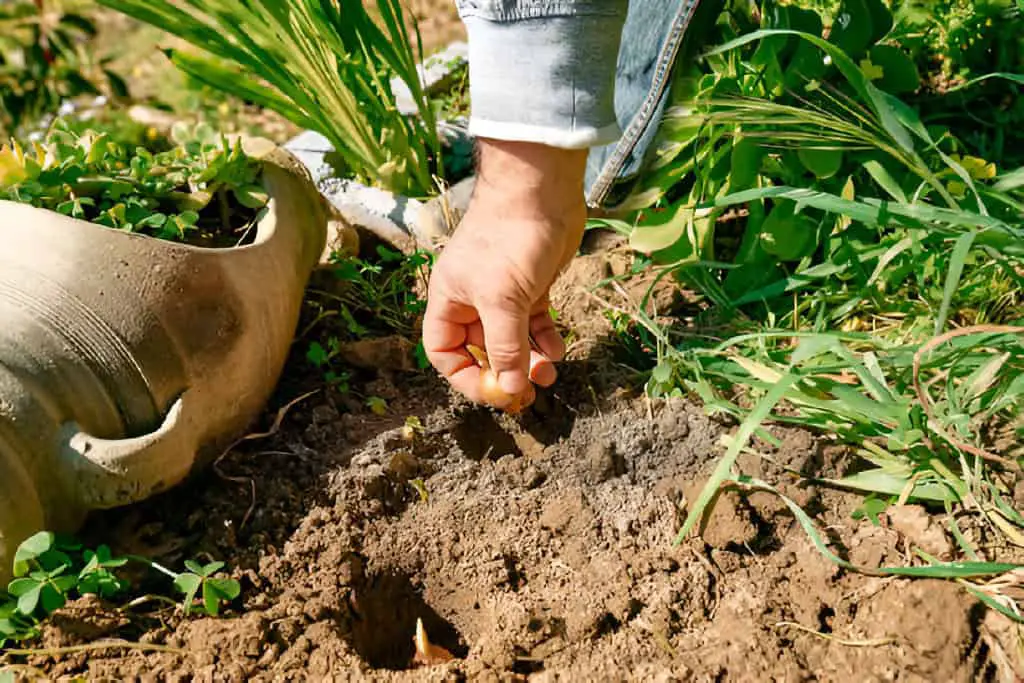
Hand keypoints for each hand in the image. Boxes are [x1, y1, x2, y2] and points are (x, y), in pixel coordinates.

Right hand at [423, 138, 587, 409]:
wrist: (542, 190)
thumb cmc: (509, 239)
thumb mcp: (502, 300)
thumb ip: (505, 347)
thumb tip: (509, 390)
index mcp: (450, 300)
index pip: (444, 352)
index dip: (464, 377)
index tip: (494, 393)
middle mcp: (473, 300)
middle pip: (481, 351)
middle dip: (504, 374)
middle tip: (529, 396)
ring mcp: (504, 294)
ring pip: (512, 340)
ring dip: (529, 361)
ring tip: (550, 374)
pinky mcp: (532, 286)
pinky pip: (535, 324)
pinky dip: (546, 340)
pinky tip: (559, 349)